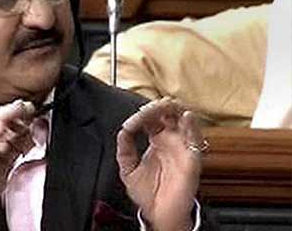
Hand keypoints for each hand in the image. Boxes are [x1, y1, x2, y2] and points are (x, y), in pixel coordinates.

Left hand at [116, 98, 205, 230]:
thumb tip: (123, 129)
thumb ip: (125, 148)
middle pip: (168, 114)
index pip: (152, 118)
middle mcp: (170, 141)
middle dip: (159, 106)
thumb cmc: (148, 193)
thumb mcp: (128, 167)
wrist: (159, 214)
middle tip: (149, 108)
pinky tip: (185, 116)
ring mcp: (182, 148)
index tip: (132, 120)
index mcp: (156, 140)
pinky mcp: (192, 158)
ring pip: (184, 120)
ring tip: (165, 105)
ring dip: (175, 110)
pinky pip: (196, 139)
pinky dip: (192, 125)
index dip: (143, 113)